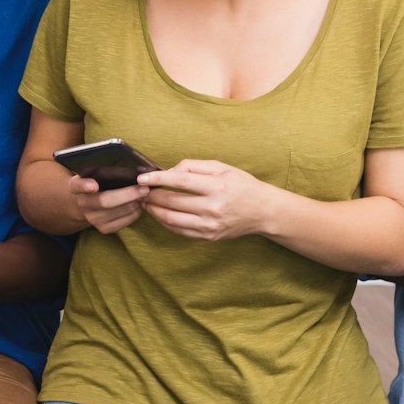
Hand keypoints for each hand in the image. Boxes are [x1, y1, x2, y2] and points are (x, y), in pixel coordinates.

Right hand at [67, 174, 146, 234]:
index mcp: (76, 186)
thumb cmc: (96, 182)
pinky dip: (135, 213)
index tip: (94, 185)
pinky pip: (123, 222)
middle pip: (104, 201)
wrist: (87, 204)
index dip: (85, 186)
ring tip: (144, 193)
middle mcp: (82, 204)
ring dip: (134, 203)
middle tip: (143, 188)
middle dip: (127, 194)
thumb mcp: (93, 174)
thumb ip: (102, 170)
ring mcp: (92, 218)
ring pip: (117, 212)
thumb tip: (129, 167)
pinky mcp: (103, 229)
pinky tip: (139, 204)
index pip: (77, 185)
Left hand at [138, 160, 276, 241]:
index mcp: (217, 186)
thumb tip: (170, 172)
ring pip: (172, 219)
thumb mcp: (222, 167)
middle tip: (141, 190)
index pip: (180, 182)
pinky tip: (160, 214)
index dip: (157, 179)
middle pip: (172, 202)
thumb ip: (194, 167)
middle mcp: (213, 208)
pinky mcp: (208, 237)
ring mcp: (210, 225)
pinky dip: (165, 223)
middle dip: (152, 196)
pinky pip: (180, 231)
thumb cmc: (242, 185)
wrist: (263, 211)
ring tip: (146, 202)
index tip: (142, 177)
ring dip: (154, 211)